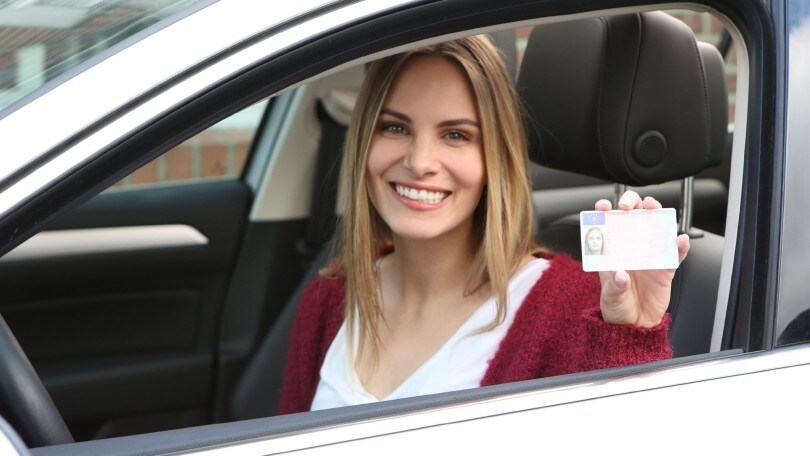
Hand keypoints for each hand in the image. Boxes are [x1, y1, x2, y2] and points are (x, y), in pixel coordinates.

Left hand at [594, 191, 689, 327]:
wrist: (635, 325)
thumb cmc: (618, 308)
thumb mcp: (610, 298)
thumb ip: (614, 286)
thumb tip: (621, 275)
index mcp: (612, 253)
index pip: (607, 225)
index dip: (605, 212)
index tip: (603, 206)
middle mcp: (631, 249)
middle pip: (634, 218)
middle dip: (632, 205)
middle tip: (629, 206)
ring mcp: (649, 256)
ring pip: (655, 228)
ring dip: (656, 215)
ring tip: (654, 208)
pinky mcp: (665, 269)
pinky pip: (674, 254)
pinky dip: (679, 246)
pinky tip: (681, 240)